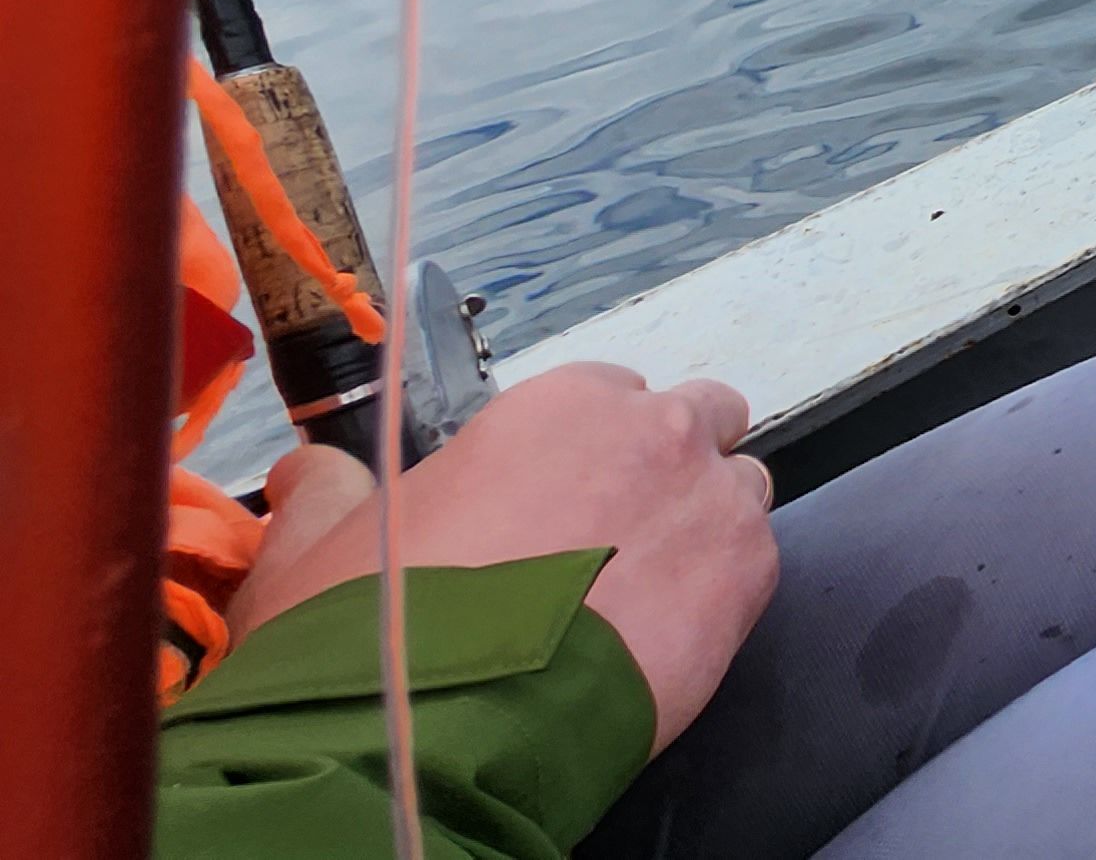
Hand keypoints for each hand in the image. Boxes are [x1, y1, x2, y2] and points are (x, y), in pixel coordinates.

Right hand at [232, 363, 778, 755]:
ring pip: (736, 489)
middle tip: (618, 533)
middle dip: (668, 464)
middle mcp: (650, 432)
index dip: (591, 446)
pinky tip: (664, 632)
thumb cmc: (380, 634)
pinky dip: (723, 590)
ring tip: (643, 590)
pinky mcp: (748, 576)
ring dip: (702, 524)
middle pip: (699, 419)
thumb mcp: (314, 550)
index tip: (567, 492)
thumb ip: (326, 493)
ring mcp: (709, 500)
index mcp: (558, 406)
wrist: (444, 730)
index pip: (608, 393)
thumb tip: (310, 473)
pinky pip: (757, 561)